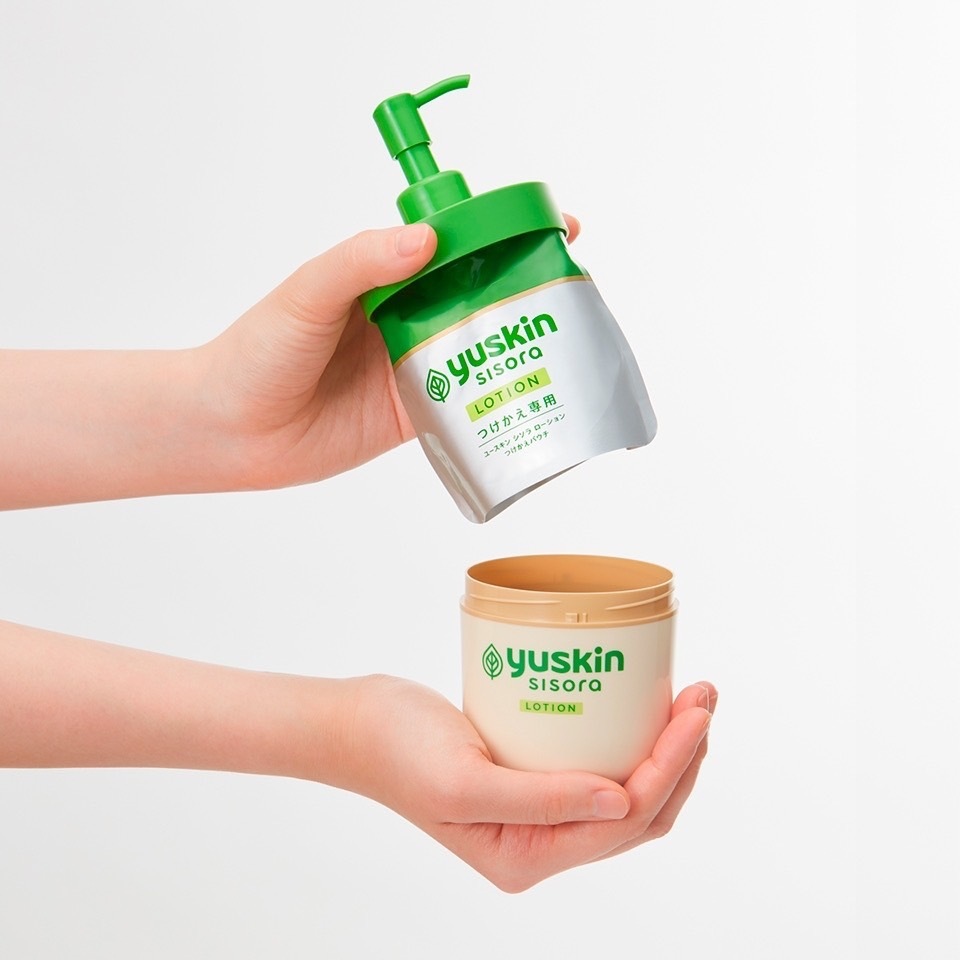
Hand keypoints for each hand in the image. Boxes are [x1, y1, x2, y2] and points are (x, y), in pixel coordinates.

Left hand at [197, 216, 580, 490]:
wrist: (232, 432)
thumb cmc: (257, 351)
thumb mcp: (307, 293)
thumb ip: (361, 262)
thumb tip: (427, 238)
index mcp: (383, 276)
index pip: (454, 244)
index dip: (502, 234)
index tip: (552, 226)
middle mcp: (405, 317)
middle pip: (478, 294)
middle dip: (526, 288)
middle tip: (573, 288)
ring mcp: (413, 366)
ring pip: (479, 347)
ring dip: (520, 343)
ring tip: (569, 339)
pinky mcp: (414, 413)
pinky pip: (465, 402)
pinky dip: (497, 399)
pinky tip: (532, 394)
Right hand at [339, 674, 714, 892]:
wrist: (358, 725)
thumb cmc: (398, 751)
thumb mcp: (464, 783)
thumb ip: (542, 801)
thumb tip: (622, 801)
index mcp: (527, 857)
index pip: (624, 819)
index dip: (671, 767)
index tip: (694, 712)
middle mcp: (540, 842)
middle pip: (638, 810)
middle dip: (681, 758)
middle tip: (702, 697)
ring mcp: (537, 809)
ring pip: (624, 790)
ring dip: (662, 749)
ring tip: (688, 699)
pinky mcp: (531, 774)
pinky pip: (595, 765)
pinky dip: (627, 740)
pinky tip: (637, 704)